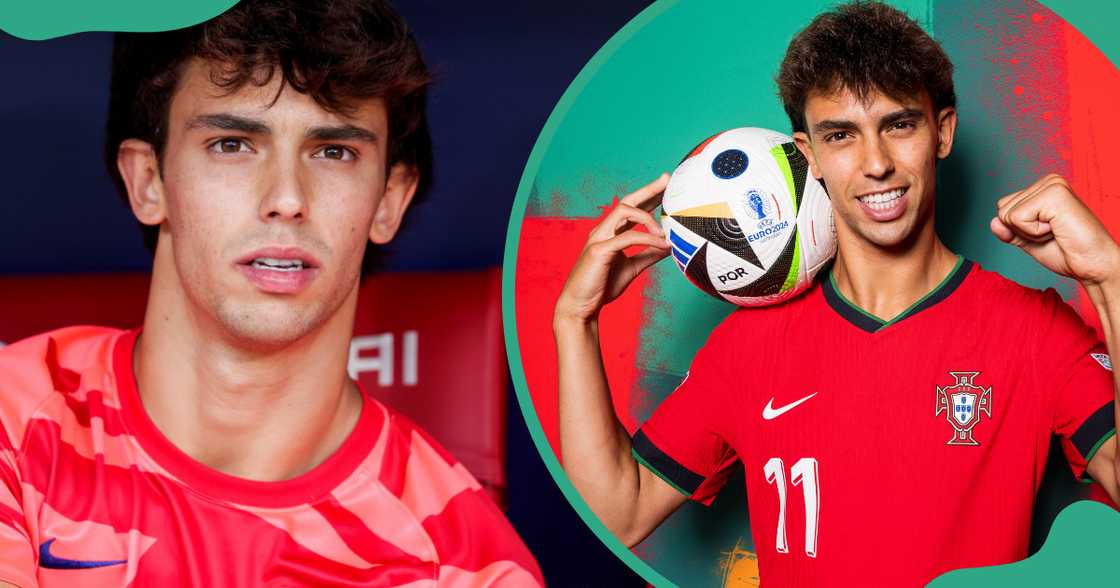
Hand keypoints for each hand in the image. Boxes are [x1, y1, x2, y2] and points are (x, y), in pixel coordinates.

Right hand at [554, 174, 670, 322]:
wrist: (580, 306)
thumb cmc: (601, 286)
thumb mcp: (631, 268)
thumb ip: (647, 255)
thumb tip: (669, 246)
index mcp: (610, 233)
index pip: (631, 208)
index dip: (648, 195)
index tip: (666, 186)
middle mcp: (603, 230)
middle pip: (627, 201)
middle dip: (648, 189)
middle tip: (667, 179)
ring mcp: (599, 238)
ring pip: (623, 211)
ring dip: (648, 217)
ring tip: (666, 231)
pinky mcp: (599, 251)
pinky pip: (627, 238)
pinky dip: (647, 239)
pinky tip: (663, 245)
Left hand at [991, 173, 1119, 285]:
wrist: (1092, 266)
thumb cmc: (1067, 253)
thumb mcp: (1028, 241)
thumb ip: (1009, 231)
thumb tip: (992, 222)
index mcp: (1043, 188)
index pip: (1002, 207)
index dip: (1018, 230)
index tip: (1046, 233)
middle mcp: (1048, 181)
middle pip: (1001, 210)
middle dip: (1022, 231)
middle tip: (1052, 234)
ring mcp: (1052, 185)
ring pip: (1007, 214)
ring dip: (1029, 232)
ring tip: (1055, 231)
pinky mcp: (1054, 194)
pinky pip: (1017, 218)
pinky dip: (1033, 233)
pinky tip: (1057, 230)